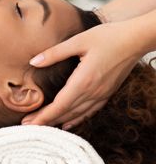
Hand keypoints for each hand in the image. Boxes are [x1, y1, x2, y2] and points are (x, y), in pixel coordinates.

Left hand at [21, 21, 143, 129]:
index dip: (43, 116)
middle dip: (46, 121)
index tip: (29, 123)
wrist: (136, 39)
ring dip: (58, 122)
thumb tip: (33, 62)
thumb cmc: (108, 37)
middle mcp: (93, 92)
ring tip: (43, 127)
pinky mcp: (107, 93)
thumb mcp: (78, 41)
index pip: (60, 105)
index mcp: (84, 80)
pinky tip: (68, 123)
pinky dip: (76, 119)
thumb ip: (55, 53)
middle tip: (28, 126)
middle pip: (66, 113)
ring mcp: (102, 94)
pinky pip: (90, 111)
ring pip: (77, 114)